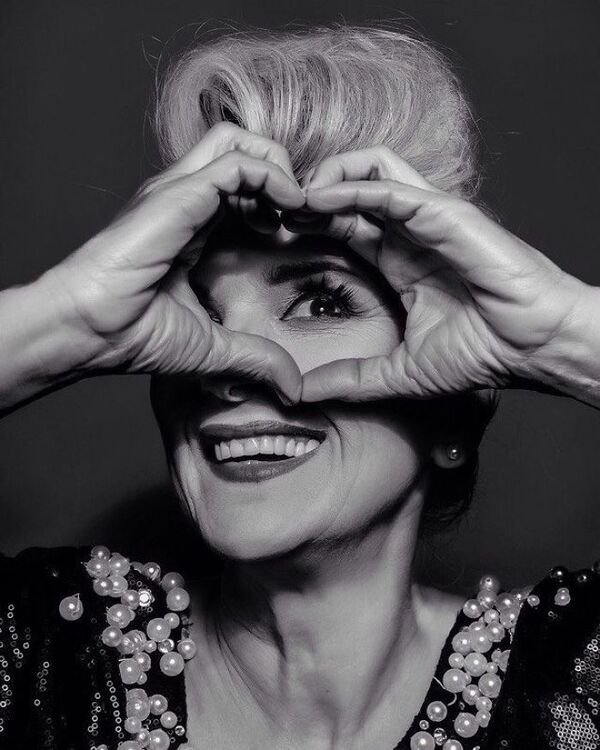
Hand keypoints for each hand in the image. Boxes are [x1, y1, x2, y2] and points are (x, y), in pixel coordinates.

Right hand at [40, 123, 304, 401]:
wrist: (88, 330)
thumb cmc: (131, 334)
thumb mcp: (212, 347)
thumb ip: (255, 358)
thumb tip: (292, 387)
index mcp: (192, 225)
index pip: (242, 186)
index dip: (279, 201)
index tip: (298, 234)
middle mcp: (187, 200)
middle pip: (244, 149)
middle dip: (284, 174)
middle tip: (302, 216)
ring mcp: (181, 192)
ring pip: (241, 143)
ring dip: (281, 169)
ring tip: (297, 210)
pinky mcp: (179, 195)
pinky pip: (238, 163)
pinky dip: (273, 177)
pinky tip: (290, 207)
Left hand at [294, 146, 593, 401]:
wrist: (532, 347)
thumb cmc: (480, 353)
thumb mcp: (397, 373)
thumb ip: (349, 379)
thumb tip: (300, 393)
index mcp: (396, 260)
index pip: (341, 225)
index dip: (304, 224)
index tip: (268, 237)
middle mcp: (407, 232)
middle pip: (347, 190)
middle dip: (304, 196)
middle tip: (267, 211)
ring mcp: (426, 218)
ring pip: (367, 168)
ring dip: (325, 178)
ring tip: (291, 200)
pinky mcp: (444, 212)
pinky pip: (390, 185)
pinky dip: (351, 186)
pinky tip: (319, 201)